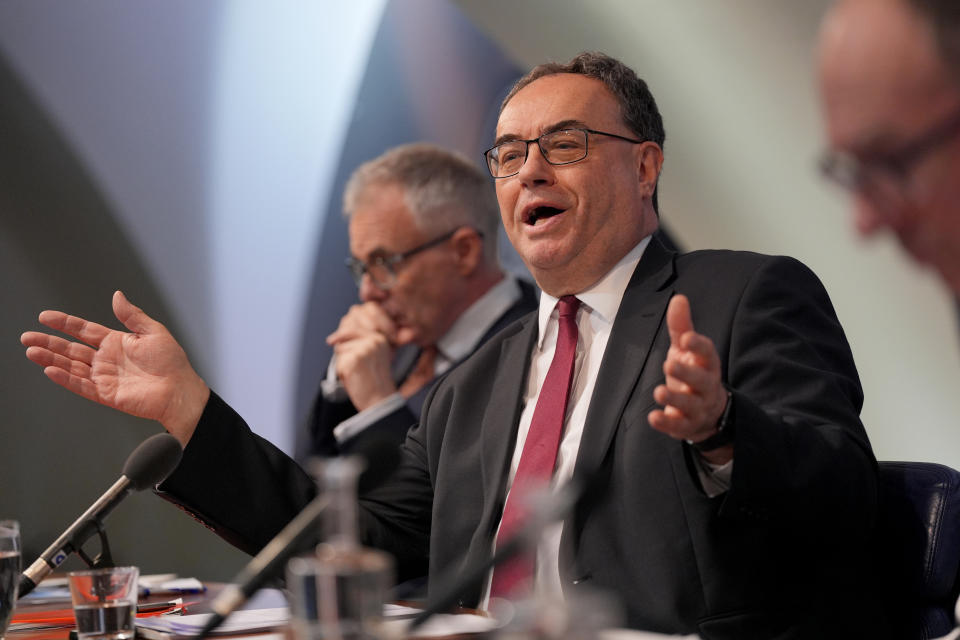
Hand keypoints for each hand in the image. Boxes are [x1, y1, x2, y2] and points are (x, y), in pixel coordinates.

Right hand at [20, 291, 208, 446]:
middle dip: (49, 342)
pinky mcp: (106, 394)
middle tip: (27, 337)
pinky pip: (81, 385)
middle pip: (71, 349)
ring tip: (32, 351)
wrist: (180, 391)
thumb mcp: (153, 332)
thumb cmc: (172, 362)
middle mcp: (107, 360)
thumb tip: (117, 295)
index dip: (65, 323)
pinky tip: (50, 369)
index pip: (84, 330)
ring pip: (71, 366)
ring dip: (51, 359)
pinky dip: (66, 378)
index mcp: (117, 342)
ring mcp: (105, 377)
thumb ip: (132, 315)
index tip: (45, 317)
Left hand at [326, 302, 400, 410]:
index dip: (340, 335)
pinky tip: (354, 378)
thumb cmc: (374, 383)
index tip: (331, 340)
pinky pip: (338, 362)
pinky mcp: (354, 359)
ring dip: (343, 364)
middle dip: (343, 354)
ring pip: (339, 351)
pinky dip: (341, 373)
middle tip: (357, 369)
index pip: (352, 328)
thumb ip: (359, 344)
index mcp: (379, 339)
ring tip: (357, 374)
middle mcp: (373, 341)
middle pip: (343, 340)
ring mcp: (364, 349)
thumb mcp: (372, 357)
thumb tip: (335, 337)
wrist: (380, 400)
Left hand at [648, 295, 730, 461]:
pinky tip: (653, 417)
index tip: (687, 338)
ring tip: (659, 391)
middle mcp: (706, 387)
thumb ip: (682, 327)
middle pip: (701, 381)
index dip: (699, 346)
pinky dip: (666, 423)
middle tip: (669, 364)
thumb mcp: (685, 349)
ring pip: (690, 405)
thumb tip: (679, 298)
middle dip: (687, 373)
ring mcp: (698, 408)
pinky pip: (678, 426)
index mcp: (707, 364)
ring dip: (675, 399)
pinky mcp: (686, 426)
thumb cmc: (693, 373)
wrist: (707, 414)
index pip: (708, 353)